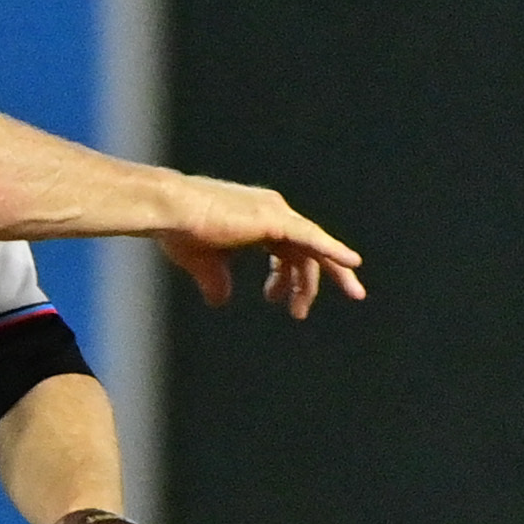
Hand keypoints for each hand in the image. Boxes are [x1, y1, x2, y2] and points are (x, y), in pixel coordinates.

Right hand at [155, 175, 365, 319]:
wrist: (171, 211)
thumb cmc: (181, 230)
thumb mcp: (203, 263)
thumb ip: (216, 280)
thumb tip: (221, 301)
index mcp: (258, 220)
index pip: (287, 249)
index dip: (287, 277)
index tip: (279, 300)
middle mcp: (272, 212)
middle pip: (307, 248)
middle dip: (310, 281)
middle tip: (302, 311)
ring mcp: (276, 213)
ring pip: (313, 247)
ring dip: (325, 276)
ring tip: (311, 307)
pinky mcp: (275, 219)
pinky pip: (312, 237)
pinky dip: (333, 250)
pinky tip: (352, 264)